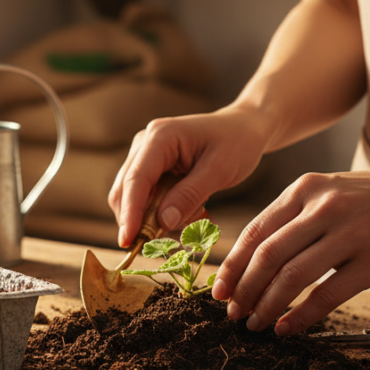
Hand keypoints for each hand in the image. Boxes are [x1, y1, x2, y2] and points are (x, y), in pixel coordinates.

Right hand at [108, 105, 270, 247]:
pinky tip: (192, 212)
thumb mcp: (220, 170)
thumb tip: (163, 222)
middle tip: (169, 242)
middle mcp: (144, 144)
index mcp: (160, 137)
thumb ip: (190, 195)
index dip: (130, 212)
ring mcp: (144, 155)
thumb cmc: (236, 143)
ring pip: (133, 198)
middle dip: (140, 220)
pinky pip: (147, 198)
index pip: (136, 180)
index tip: (127, 241)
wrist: (243, 128)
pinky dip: (163, 213)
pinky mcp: (150, 167)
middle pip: (126, 190)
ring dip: (156, 218)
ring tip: (196, 217)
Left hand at [211, 165, 369, 334]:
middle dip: (244, 289)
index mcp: (304, 189)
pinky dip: (301, 315)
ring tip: (256, 324)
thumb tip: (253, 259)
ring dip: (268, 305)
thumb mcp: (329, 190)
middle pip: (267, 255)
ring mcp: (349, 233)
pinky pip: (327, 294)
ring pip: (292, 276)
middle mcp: (322, 207)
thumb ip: (293, 217)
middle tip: (233, 312)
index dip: (232, 265)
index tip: (218, 289)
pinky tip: (287, 328)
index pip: (255, 231)